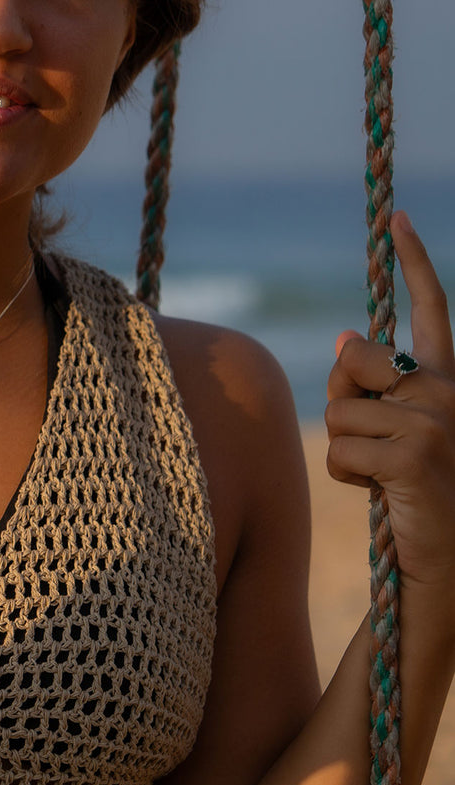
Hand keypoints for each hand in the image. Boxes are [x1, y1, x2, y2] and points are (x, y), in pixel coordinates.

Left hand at [326, 211, 454, 590]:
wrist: (443, 568)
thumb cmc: (411, 500)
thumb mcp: (390, 434)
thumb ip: (373, 387)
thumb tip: (343, 336)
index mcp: (449, 384)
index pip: (431, 310)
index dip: (414, 261)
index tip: (396, 216)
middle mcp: (452, 393)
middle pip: (355, 359)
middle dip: (344, 400)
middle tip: (375, 446)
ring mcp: (440, 422)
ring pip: (340, 409)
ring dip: (345, 450)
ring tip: (382, 479)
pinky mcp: (418, 455)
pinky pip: (341, 448)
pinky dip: (346, 476)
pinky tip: (382, 496)